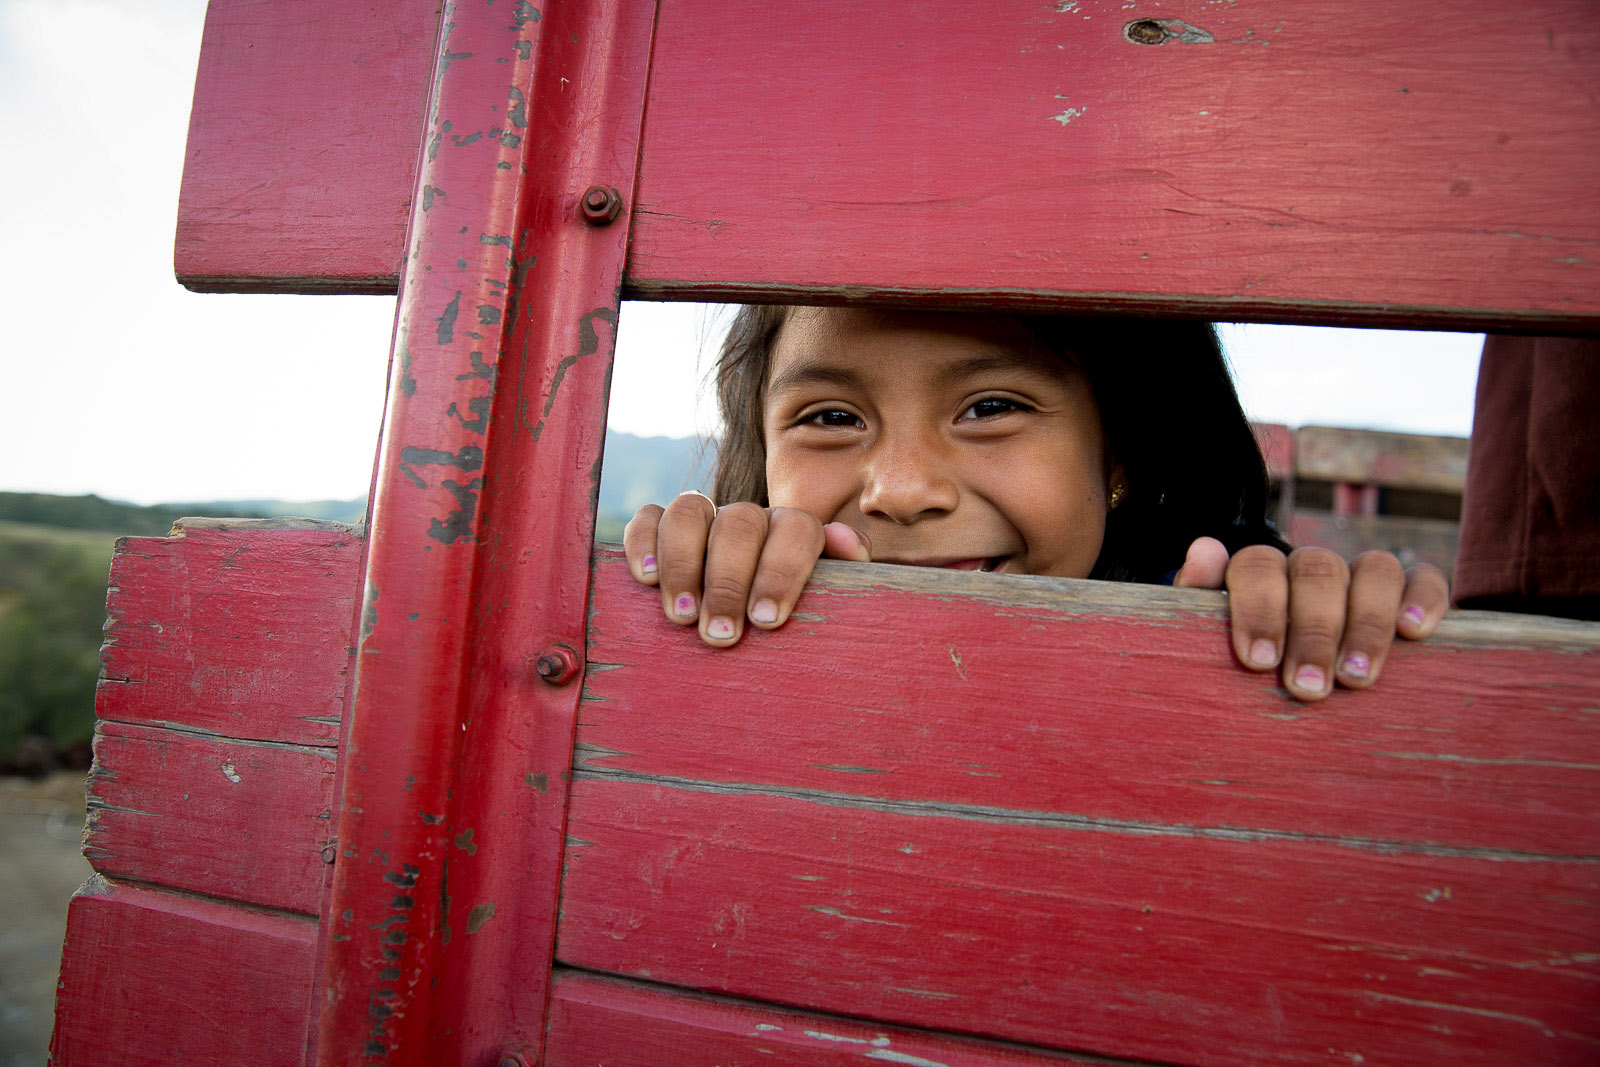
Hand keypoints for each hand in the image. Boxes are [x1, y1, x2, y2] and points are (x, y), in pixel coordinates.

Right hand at [623, 492, 870, 646]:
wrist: (750, 628)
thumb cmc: (793, 623)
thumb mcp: (829, 605)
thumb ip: (848, 574)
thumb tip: (848, 543)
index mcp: (793, 530)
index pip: (796, 528)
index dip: (782, 570)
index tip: (767, 620)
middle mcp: (749, 518)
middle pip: (739, 524)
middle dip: (728, 582)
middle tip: (720, 634)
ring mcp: (705, 519)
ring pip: (690, 512)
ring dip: (684, 565)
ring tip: (681, 618)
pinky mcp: (662, 530)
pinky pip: (649, 518)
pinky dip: (644, 542)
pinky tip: (647, 579)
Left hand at [1174, 537, 1448, 699]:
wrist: (1289, 682)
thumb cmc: (1245, 667)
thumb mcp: (1209, 641)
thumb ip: (1198, 600)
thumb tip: (1205, 551)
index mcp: (1260, 573)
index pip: (1257, 564)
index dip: (1259, 609)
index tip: (1258, 662)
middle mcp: (1311, 567)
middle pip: (1317, 571)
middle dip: (1312, 632)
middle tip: (1307, 688)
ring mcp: (1361, 576)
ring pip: (1374, 570)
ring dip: (1366, 623)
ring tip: (1356, 679)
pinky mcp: (1409, 593)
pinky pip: (1423, 578)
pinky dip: (1423, 599)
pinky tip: (1415, 635)